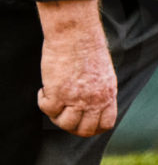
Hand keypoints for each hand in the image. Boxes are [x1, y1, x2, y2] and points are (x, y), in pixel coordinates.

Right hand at [36, 0, 117, 136]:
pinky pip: (47, 109)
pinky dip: (42, 102)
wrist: (77, 35)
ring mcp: (76, 98)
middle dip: (73, 128)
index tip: (83, 123)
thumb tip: (93, 102)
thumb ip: (101, 90)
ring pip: (66, 124)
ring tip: (53, 102)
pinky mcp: (58, 92)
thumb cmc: (89, 49)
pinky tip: (44, 90)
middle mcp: (94, 100)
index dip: (94, 128)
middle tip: (63, 116)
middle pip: (86, 129)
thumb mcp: (104, 74)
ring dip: (56, 117)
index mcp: (108, 94)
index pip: (106, 123)